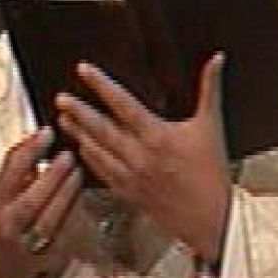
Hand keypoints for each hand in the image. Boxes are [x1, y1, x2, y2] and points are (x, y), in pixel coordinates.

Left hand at [56, 52, 230, 263]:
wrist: (214, 218)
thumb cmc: (212, 173)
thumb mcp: (211, 125)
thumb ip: (210, 88)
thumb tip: (217, 59)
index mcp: (158, 136)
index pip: (123, 104)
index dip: (101, 85)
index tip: (84, 70)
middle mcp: (140, 156)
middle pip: (102, 129)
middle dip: (79, 112)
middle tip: (61, 98)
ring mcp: (132, 177)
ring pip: (97, 152)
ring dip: (79, 134)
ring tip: (63, 119)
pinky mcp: (129, 194)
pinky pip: (102, 173)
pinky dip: (89, 159)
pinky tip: (81, 149)